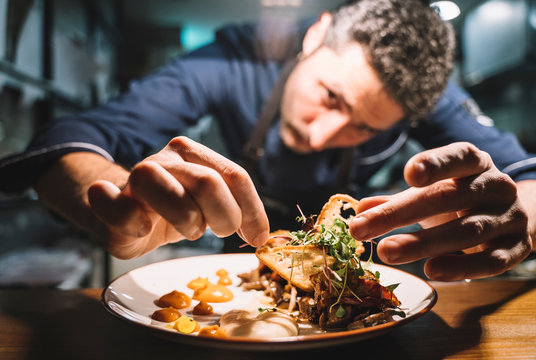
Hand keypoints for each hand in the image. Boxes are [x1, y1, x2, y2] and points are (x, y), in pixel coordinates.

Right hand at [87, 136, 268, 258]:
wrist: (125, 212)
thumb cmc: (174, 210)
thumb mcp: (209, 206)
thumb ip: (235, 209)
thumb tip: (262, 236)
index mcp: (194, 155)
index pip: (235, 176)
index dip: (252, 211)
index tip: (258, 238)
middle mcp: (166, 160)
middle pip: (206, 181)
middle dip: (224, 216)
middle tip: (223, 232)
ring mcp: (134, 177)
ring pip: (155, 181)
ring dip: (184, 216)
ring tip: (190, 230)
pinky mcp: (109, 201)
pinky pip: (115, 205)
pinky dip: (130, 219)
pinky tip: (143, 229)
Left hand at [349, 142, 531, 280]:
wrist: (513, 218)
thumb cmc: (461, 200)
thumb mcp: (431, 193)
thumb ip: (397, 200)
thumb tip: (360, 208)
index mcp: (474, 163)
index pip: (457, 157)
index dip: (435, 163)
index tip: (408, 174)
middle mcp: (495, 186)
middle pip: (448, 197)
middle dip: (401, 213)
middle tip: (361, 228)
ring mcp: (509, 217)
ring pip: (467, 230)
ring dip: (422, 243)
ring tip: (386, 252)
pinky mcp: (516, 248)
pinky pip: (490, 261)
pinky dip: (461, 267)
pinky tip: (431, 271)